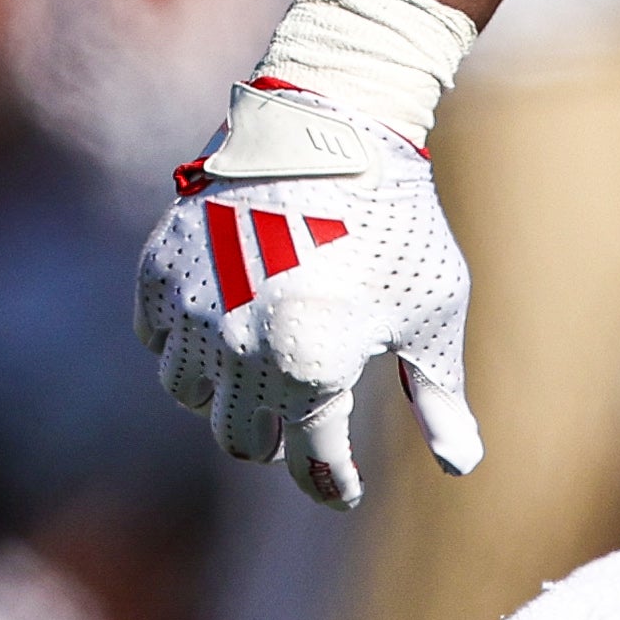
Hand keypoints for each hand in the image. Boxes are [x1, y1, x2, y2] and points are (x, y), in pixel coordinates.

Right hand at [137, 80, 483, 508]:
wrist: (335, 129)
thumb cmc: (399, 224)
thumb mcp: (435, 311)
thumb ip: (441, 394)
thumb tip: (462, 464)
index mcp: (310, 369)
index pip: (312, 462)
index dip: (334, 484)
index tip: (346, 491)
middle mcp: (238, 350)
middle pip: (240, 438)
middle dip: (275, 439)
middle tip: (303, 423)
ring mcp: (191, 311)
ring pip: (190, 394)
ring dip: (225, 393)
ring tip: (265, 367)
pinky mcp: (160, 271)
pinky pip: (157, 339)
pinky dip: (187, 343)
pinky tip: (224, 324)